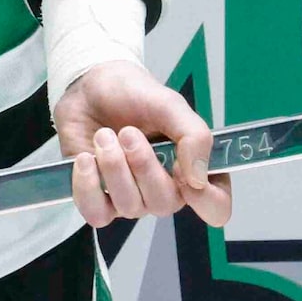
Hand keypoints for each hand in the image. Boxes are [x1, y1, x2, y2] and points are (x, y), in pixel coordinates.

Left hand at [55, 59, 230, 227]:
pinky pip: (96, 214)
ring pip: (129, 207)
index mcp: (193, 168)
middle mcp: (166, 189)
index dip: (206, 201)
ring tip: (104, 135)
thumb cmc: (134, 95)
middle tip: (128, 132)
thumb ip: (194, 135)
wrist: (89, 86)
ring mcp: (131, 197)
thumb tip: (199, 179)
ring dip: (113, 167)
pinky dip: (88, 187)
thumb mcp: (170, 105)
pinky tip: (85, 158)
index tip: (183, 173)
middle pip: (164, 204)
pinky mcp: (98, 198)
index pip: (216, 207)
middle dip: (143, 166)